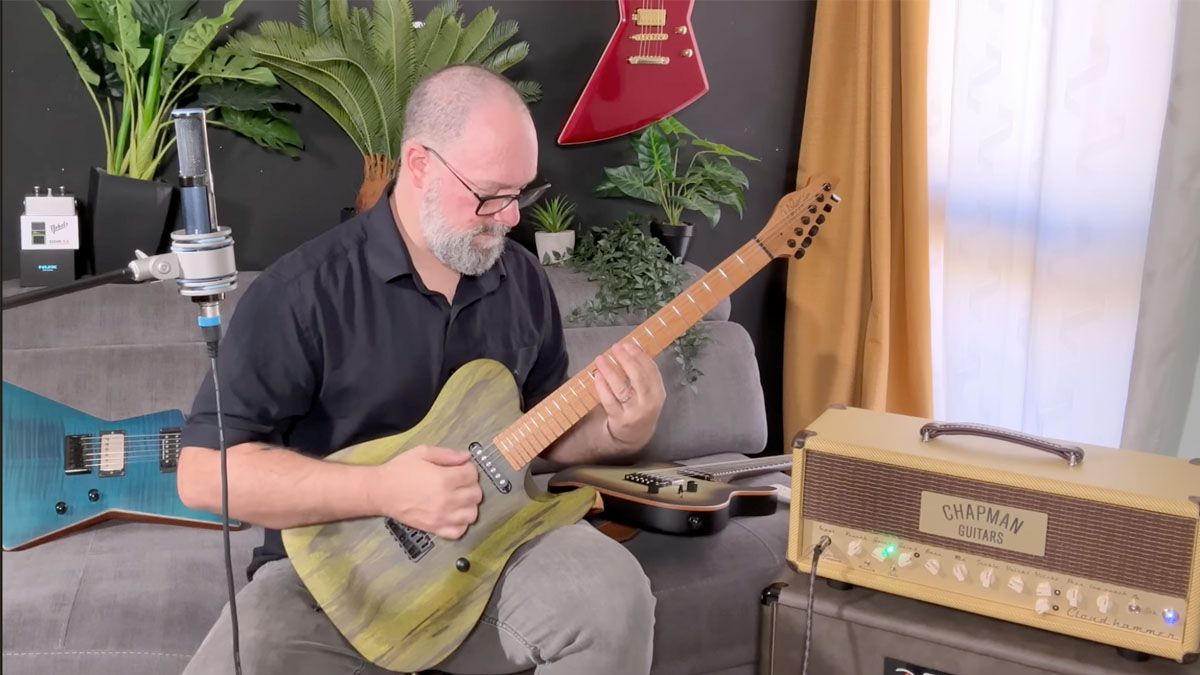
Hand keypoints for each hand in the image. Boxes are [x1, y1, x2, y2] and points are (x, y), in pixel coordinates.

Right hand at [367, 445, 482, 539]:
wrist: (381, 492)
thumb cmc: (399, 471)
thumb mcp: (422, 453)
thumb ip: (447, 454)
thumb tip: (466, 456)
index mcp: (445, 479)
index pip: (472, 474)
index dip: (469, 468)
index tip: (461, 468)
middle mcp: (447, 499)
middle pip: (476, 494)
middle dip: (471, 485)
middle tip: (460, 482)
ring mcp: (442, 516)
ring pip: (472, 514)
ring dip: (469, 505)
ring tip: (459, 498)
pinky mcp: (435, 528)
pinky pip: (459, 531)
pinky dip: (461, 524)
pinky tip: (454, 514)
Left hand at [591, 342, 666, 451]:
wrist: (634, 436)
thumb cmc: (640, 406)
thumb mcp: (649, 393)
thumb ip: (643, 375)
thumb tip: (629, 349)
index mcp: (658, 393)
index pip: (651, 370)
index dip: (640, 356)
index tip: (628, 345)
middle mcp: (648, 403)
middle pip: (638, 378)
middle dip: (627, 360)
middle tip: (616, 347)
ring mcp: (634, 412)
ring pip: (621, 389)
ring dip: (610, 371)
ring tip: (600, 359)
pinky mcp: (619, 420)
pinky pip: (609, 401)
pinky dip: (602, 387)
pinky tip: (597, 376)